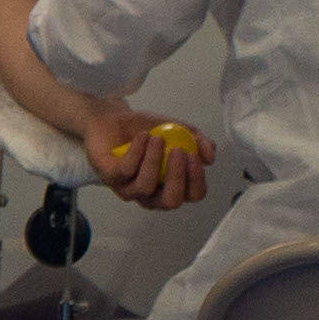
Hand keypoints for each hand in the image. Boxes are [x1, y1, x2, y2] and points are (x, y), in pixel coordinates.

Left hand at [84, 107, 213, 210]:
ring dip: (154, 160)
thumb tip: (209, 158)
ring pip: (145, 187)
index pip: (192, 195)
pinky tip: (142, 137)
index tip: (193, 156)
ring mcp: (128, 189)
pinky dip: (137, 151)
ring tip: (157, 138)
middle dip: (177, 177)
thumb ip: (199, 142)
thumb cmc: (147, 130)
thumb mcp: (180, 131)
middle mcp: (151, 194)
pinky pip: (126, 171)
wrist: (115, 118)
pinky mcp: (109, 178)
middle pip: (170, 201)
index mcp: (171, 186)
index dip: (196, 179)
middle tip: (178, 151)